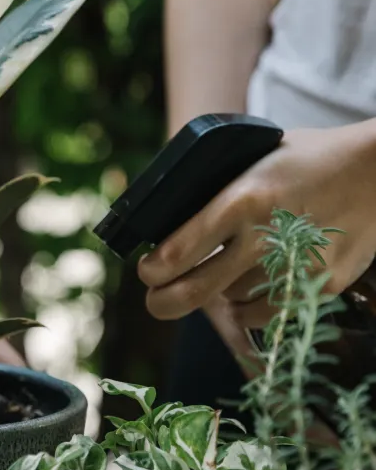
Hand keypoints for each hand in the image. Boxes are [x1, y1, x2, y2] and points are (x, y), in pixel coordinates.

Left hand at [138, 124, 375, 328]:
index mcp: (242, 199)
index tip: (146, 272)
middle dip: (164, 302)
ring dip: (221, 293)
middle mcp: (265, 236)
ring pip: (234, 301)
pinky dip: (254, 306)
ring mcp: (294, 266)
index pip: (180, 248)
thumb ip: (224, 186)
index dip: (154, 269)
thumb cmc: (313, 157)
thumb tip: (178, 213)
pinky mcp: (322, 285)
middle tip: (156, 301)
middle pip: (196, 290)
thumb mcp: (258, 157)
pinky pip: (271, 312)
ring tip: (224, 274)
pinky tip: (252, 289)